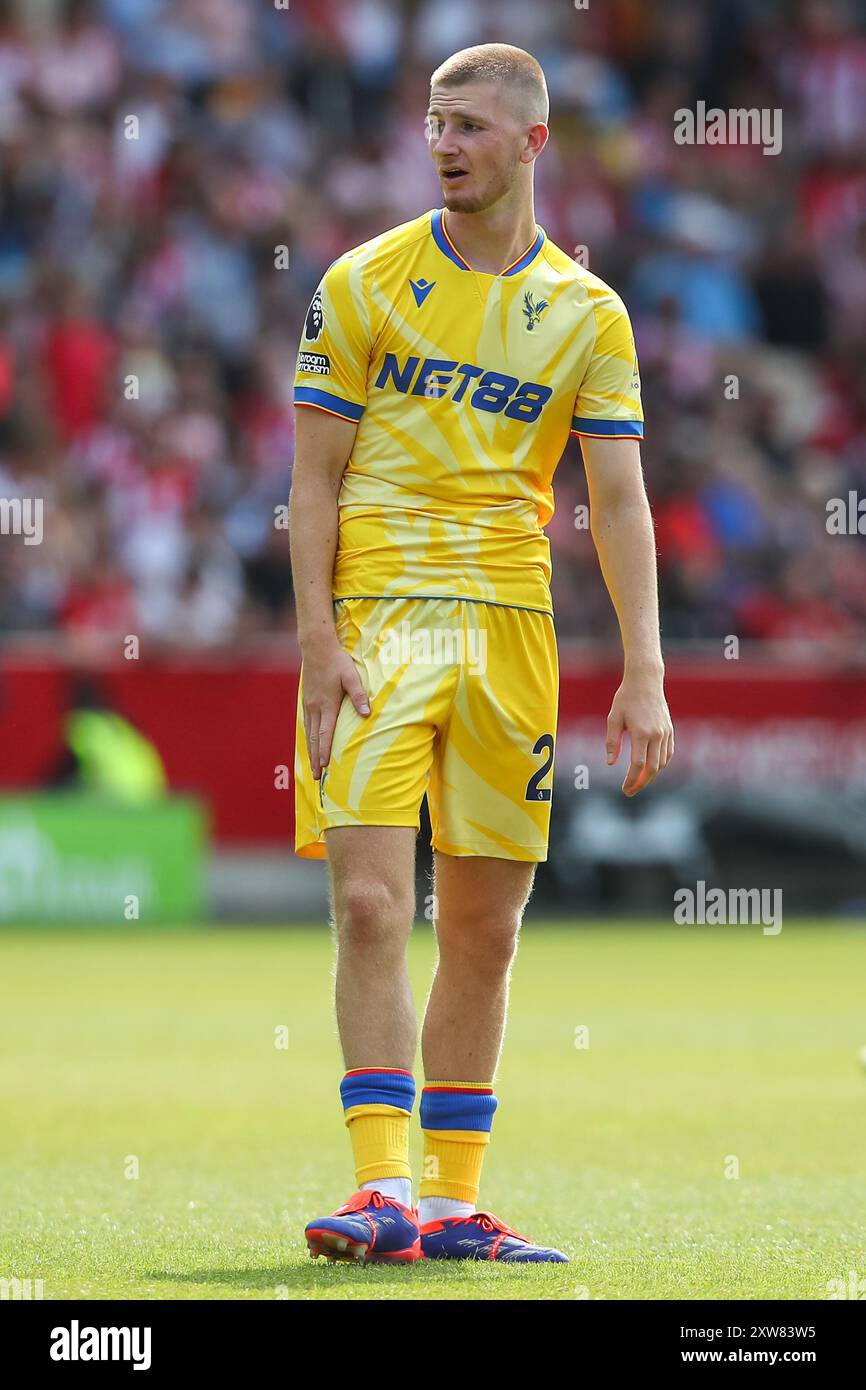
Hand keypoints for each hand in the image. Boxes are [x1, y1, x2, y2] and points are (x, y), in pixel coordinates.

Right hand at [301, 639, 369, 779]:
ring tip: (313, 767)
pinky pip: (306, 725)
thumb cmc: (337, 662)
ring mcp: (309, 705)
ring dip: (310, 751)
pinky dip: (308, 738)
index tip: (324, 767)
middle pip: (314, 738)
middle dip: (315, 758)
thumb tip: (367, 714)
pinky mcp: (307, 701)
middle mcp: (315, 708)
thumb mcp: (351, 676)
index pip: (324, 734)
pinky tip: (310, 744)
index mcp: (327, 705)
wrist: (316, 648)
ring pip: (308, 733)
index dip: (324, 752)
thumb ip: (358, 696)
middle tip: (316, 777)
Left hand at [606, 670, 673, 796]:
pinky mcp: (670, 731)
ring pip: (662, 763)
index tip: (624, 788)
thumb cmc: (626, 698)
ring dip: (651, 776)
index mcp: (641, 733)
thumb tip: (611, 763)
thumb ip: (612, 741)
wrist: (646, 681)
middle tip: (630, 791)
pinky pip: (668, 754)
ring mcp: (666, 733)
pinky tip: (651, 769)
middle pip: (653, 768)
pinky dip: (661, 765)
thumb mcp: (613, 718)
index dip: (631, 780)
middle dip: (641, 783)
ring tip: (639, 782)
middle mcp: (657, 735)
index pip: (638, 764)